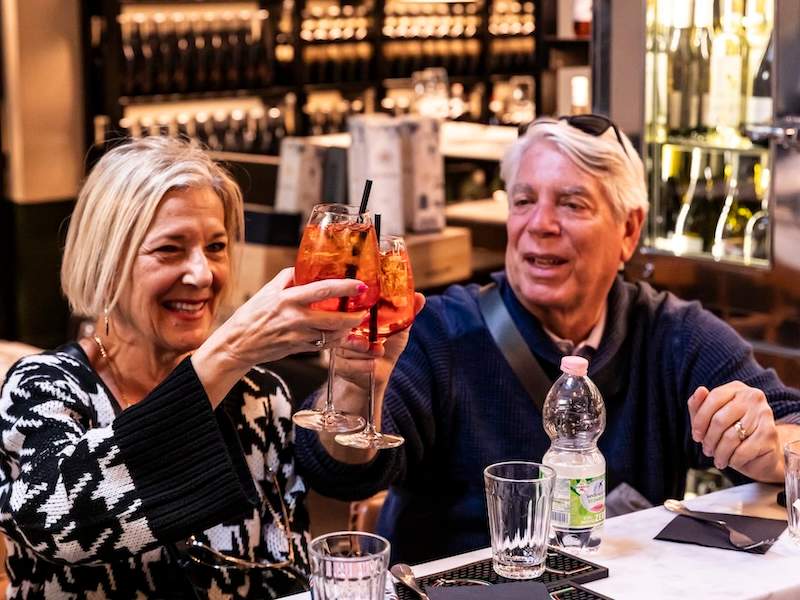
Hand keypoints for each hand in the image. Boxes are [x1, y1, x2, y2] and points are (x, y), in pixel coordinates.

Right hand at [221, 268, 368, 366]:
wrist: (238, 344)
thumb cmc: (251, 316)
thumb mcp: (267, 290)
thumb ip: (288, 277)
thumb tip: (306, 268)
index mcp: (287, 299)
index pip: (322, 290)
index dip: (345, 288)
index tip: (360, 285)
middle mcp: (295, 318)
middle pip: (334, 318)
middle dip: (353, 316)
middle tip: (364, 311)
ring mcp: (298, 336)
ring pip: (332, 335)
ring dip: (348, 330)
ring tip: (355, 322)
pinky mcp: (299, 349)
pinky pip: (324, 346)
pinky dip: (337, 341)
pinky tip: (342, 334)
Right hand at [334, 293, 425, 391]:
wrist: (377, 373)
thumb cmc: (387, 347)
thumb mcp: (398, 329)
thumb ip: (406, 313)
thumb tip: (420, 297)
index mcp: (354, 317)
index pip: (349, 308)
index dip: (357, 312)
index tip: (369, 317)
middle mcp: (342, 330)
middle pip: (345, 328)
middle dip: (363, 335)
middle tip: (375, 342)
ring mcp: (338, 347)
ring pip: (348, 347)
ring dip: (367, 352)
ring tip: (379, 351)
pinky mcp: (338, 364)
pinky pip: (348, 364)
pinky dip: (364, 365)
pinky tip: (373, 365)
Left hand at [689, 381, 782, 481]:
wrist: (762, 452)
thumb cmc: (732, 432)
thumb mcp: (710, 418)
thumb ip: (699, 405)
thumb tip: (700, 391)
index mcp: (736, 389)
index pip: (713, 398)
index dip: (700, 420)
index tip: (696, 436)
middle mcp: (753, 397)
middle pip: (720, 420)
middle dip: (709, 439)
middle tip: (707, 450)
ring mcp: (764, 414)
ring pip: (730, 437)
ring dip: (719, 453)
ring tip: (718, 459)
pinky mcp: (770, 434)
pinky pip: (743, 451)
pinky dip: (733, 459)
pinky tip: (731, 461)